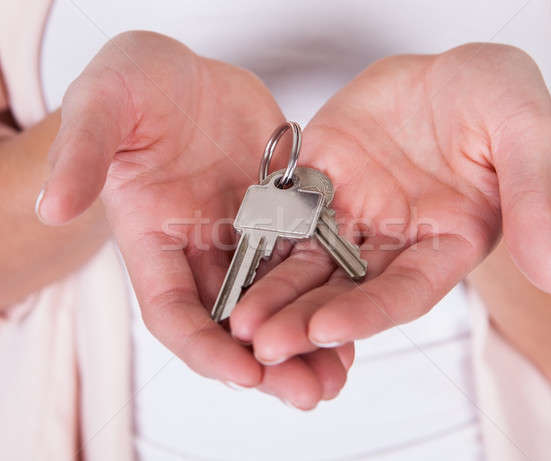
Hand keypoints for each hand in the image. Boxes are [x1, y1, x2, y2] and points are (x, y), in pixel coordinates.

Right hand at [38, 31, 352, 408]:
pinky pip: (306, 256)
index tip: (245, 374)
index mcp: (151, 238)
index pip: (173, 311)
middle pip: (232, 319)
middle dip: (268, 361)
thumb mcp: (102, 107)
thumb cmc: (133, 84)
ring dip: (306, 337)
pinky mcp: (280, 211)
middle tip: (306, 393)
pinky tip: (355, 313)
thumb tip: (51, 205)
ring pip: (275, 298)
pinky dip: (327, 288)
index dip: (204, 347)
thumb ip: (82, 153)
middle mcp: (199, 248)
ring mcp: (243, 232)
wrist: (182, 70)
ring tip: (339, 373)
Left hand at [231, 44, 550, 363]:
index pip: (404, 292)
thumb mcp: (526, 137)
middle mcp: (394, 241)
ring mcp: (355, 213)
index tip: (326, 333)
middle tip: (263, 345)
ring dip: (274, 291)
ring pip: (310, 261)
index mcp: (445, 245)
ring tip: (236, 319)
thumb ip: (534, 205)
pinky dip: (262, 238)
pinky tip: (230, 260)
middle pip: (346, 290)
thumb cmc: (499, 99)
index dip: (367, 314)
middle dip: (305, 319)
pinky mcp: (322, 183)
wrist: (452, 68)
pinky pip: (288, 214)